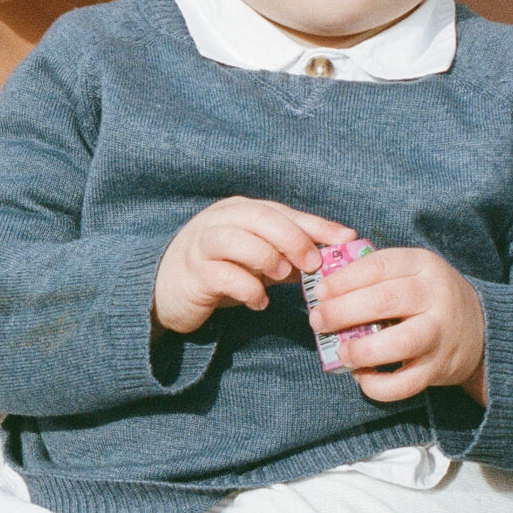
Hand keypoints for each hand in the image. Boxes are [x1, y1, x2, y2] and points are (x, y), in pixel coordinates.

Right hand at [153, 197, 354, 333]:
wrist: (166, 290)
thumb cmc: (219, 269)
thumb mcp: (258, 258)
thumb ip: (290, 254)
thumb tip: (335, 259)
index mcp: (240, 211)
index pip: (283, 211)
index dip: (316, 224)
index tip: (346, 238)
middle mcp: (219, 220)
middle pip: (260, 218)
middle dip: (293, 239)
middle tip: (313, 263)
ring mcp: (202, 245)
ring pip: (236, 240)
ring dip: (266, 257)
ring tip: (282, 276)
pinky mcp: (192, 274)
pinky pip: (222, 276)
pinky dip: (247, 289)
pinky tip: (259, 301)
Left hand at [310, 245, 486, 403]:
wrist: (482, 329)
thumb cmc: (428, 298)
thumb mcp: (411, 272)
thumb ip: (374, 275)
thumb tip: (321, 287)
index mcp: (423, 265)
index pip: (379, 265)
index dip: (344, 279)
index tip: (319, 291)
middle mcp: (436, 296)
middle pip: (384, 300)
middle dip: (342, 312)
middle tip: (318, 321)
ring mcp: (440, 333)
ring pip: (400, 342)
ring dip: (363, 350)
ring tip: (342, 352)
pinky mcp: (439, 367)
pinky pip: (407, 383)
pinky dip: (379, 385)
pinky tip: (361, 377)